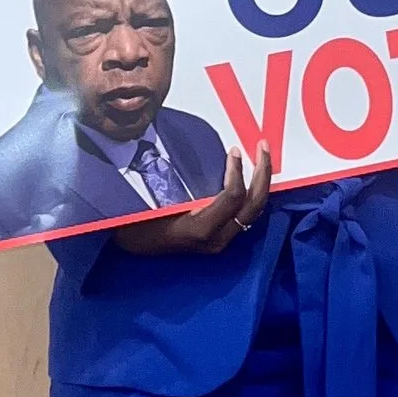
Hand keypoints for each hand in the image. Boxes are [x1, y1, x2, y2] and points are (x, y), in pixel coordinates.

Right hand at [114, 144, 273, 253]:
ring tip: (262, 156)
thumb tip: (186, 148)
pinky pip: (246, 214)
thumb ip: (174, 185)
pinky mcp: (222, 238)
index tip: (233, 151)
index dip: (236, 171)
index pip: (232, 197)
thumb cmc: (137, 224)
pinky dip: (252, 192)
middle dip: (262, 173)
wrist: (135, 250)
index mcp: (200, 229)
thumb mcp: (151, 204)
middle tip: (263, 146)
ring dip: (261, 182)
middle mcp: (216, 238)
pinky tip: (251, 175)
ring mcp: (222, 240)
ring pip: (254, 211)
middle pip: (253, 204)